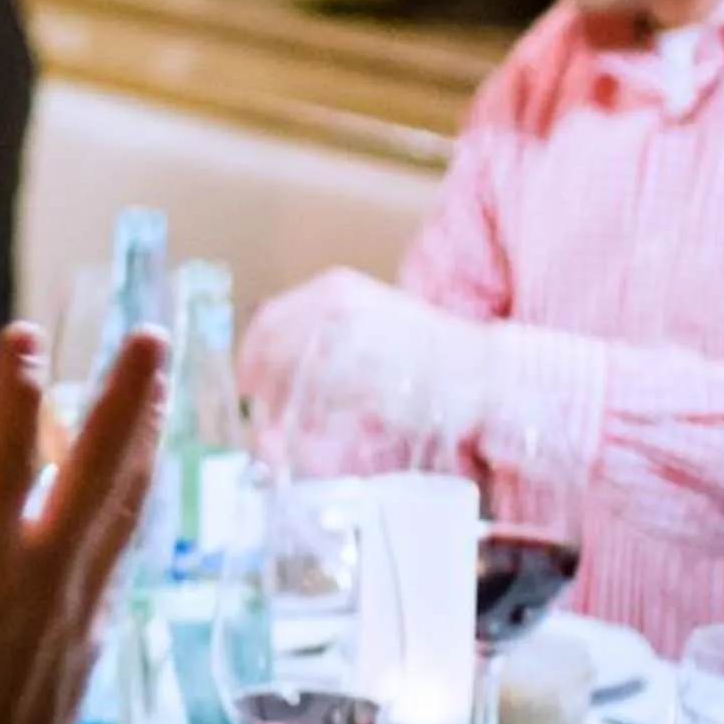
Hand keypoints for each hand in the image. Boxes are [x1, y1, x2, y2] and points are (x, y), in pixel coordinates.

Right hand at [0, 322, 166, 723]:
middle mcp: (41, 578)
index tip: (24, 334)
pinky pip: (124, 543)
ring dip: (145, 434)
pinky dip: (137, 493)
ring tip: (160, 377)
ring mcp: (78, 602)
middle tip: (151, 335)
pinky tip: (142, 464)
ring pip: (123, 502)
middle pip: (96, 472)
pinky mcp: (96, 627)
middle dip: (126, 399)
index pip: (3, 463)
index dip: (14, 395)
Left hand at [240, 267, 469, 436]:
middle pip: (275, 358)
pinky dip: (317, 427)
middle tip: (265, 421)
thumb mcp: (364, 317)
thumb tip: (265, 369)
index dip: (250, 357)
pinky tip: (326, 432)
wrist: (477, 366)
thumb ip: (316, 334)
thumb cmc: (420, 346)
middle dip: (265, 395)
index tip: (246, 384)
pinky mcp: (368, 382)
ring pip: (296, 388)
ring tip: (293, 433)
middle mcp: (338, 311)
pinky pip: (325, 412)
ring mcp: (353, 345)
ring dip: (286, 417)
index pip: (269, 321)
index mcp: (334, 289)